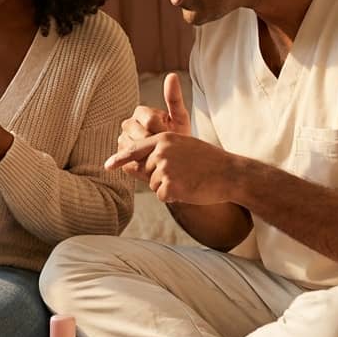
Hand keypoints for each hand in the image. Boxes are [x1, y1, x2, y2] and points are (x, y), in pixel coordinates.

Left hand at [106, 132, 234, 204]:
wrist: (230, 173)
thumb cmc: (208, 161)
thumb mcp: (183, 147)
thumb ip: (158, 153)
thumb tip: (129, 166)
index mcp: (163, 139)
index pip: (134, 149)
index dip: (119, 159)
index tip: (107, 166)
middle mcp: (161, 152)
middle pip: (145, 171)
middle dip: (160, 177)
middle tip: (185, 174)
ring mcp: (165, 168)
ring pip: (154, 185)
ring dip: (168, 187)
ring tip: (188, 179)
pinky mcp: (170, 185)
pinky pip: (162, 196)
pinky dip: (174, 197)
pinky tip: (189, 189)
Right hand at [107, 72, 190, 174]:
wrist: (176, 162)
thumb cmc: (178, 138)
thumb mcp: (180, 118)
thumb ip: (174, 98)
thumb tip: (171, 75)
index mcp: (140, 112)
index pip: (150, 120)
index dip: (163, 130)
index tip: (171, 135)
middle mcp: (127, 125)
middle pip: (140, 135)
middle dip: (157, 143)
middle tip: (167, 147)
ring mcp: (122, 142)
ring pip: (134, 149)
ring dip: (151, 154)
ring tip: (161, 155)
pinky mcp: (121, 159)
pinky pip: (131, 162)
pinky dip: (145, 164)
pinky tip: (154, 164)